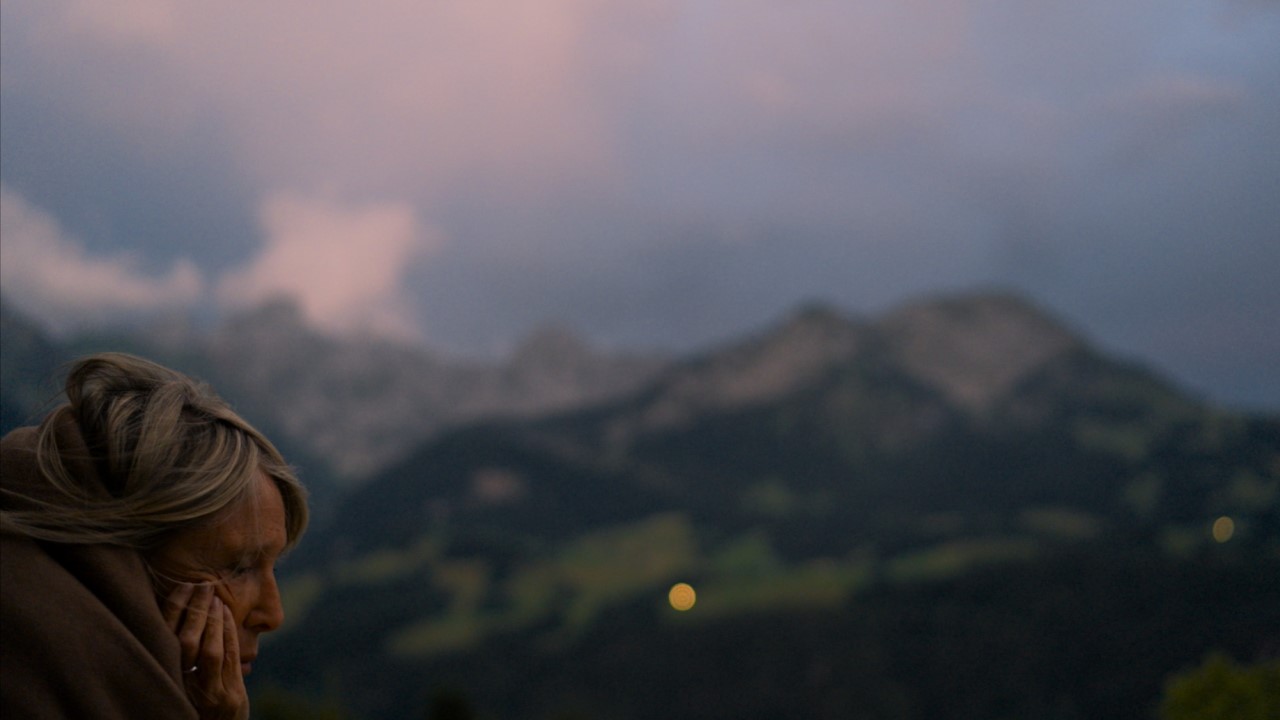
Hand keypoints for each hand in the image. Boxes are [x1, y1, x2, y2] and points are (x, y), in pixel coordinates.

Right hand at [162, 583, 248, 719]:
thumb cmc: (193, 703)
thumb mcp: (179, 682)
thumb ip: (177, 657)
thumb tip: (171, 613)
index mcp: (167, 679)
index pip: (165, 640)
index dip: (173, 611)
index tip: (182, 586)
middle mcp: (184, 687)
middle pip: (186, 643)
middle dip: (195, 611)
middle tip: (201, 584)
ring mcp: (210, 692)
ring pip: (210, 651)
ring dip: (213, 620)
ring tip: (214, 595)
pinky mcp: (231, 695)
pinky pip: (230, 658)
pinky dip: (229, 634)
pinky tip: (227, 614)